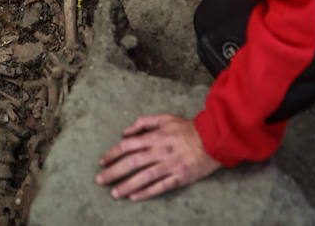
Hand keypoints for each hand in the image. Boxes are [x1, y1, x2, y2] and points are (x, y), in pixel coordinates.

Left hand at [96, 114, 220, 200]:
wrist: (215, 139)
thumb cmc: (187, 128)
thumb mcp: (165, 118)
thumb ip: (143, 122)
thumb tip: (125, 132)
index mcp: (155, 136)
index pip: (127, 146)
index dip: (112, 154)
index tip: (102, 161)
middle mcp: (160, 151)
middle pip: (132, 163)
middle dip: (113, 172)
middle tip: (100, 180)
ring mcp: (171, 166)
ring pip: (145, 177)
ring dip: (127, 185)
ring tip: (114, 193)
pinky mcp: (181, 177)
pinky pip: (162, 186)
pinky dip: (147, 192)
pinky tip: (135, 197)